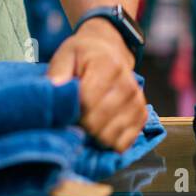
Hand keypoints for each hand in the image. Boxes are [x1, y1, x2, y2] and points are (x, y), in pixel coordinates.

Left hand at [46, 17, 146, 152]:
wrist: (109, 51)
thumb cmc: (83, 56)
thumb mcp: (66, 55)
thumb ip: (58, 73)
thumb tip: (54, 91)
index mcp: (109, 66)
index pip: (87, 103)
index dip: (71, 111)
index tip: (64, 109)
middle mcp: (128, 85)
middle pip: (97, 123)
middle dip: (79, 125)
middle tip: (73, 116)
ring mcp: (137, 102)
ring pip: (108, 137)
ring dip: (92, 135)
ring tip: (86, 120)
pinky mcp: (141, 116)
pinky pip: (122, 144)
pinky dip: (107, 141)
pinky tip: (100, 127)